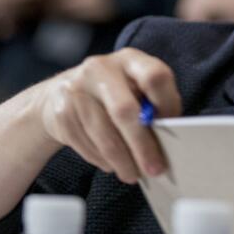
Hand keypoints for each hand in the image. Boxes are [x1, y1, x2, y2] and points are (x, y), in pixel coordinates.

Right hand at [36, 48, 180, 183]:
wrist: (60, 93)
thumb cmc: (113, 94)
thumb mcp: (134, 87)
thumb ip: (153, 105)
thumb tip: (170, 139)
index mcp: (129, 59)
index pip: (155, 76)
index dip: (168, 104)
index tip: (173, 128)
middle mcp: (101, 69)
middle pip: (126, 111)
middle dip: (143, 146)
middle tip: (155, 169)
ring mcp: (77, 90)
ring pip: (105, 136)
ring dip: (123, 161)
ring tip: (133, 174)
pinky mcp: (62, 114)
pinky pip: (87, 146)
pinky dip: (104, 161)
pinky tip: (112, 164)